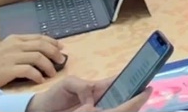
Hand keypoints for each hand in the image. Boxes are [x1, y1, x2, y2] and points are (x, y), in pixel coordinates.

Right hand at [0, 34, 65, 88]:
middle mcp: (13, 45)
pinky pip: (29, 70)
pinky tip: (40, 80)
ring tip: (52, 73)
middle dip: (55, 52)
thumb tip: (40, 53)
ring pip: (38, 56)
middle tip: (61, 61)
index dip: (53, 42)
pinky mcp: (6, 69)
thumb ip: (20, 50)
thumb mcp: (4, 52)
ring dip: (48, 65)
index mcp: (13, 39)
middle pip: (41, 44)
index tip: (61, 48)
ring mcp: (10, 56)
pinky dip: (38, 75)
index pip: (39, 37)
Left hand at [31, 79, 152, 111]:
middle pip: (123, 99)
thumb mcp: (68, 84)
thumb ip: (83, 87)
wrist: (41, 111)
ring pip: (117, 109)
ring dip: (127, 106)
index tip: (145, 79)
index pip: (119, 83)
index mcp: (97, 89)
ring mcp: (97, 110)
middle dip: (135, 98)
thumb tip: (92, 101)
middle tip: (146, 92)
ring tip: (137, 99)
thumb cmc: (55, 95)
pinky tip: (125, 106)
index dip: (132, 80)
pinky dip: (118, 109)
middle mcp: (101, 101)